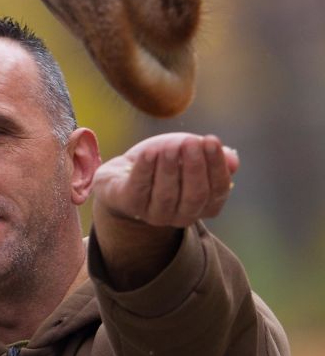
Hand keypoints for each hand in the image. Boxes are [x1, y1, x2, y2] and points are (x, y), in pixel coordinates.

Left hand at [93, 133, 237, 229]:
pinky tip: (150, 152)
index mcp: (204, 205)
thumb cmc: (165, 163)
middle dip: (194, 167)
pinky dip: (146, 169)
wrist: (123, 175)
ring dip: (170, 168)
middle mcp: (182, 215)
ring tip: (170, 147)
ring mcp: (155, 214)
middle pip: (195, 195)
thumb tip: (233, 159)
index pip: (218, 190)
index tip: (212, 140)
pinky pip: (139, 189)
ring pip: (166, 194)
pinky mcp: (129, 204)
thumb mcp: (191, 155)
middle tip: (191, 142)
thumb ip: (212, 157)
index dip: (216, 166)